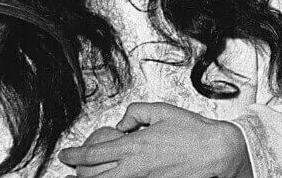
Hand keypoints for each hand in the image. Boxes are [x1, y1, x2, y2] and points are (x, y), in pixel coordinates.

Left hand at [58, 102, 251, 177]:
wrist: (215, 152)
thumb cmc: (193, 132)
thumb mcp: (162, 111)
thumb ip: (136, 112)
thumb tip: (122, 122)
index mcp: (135, 145)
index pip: (93, 154)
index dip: (74, 156)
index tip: (66, 155)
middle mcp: (134, 168)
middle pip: (93, 177)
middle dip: (80, 172)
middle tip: (78, 166)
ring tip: (94, 172)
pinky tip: (119, 174)